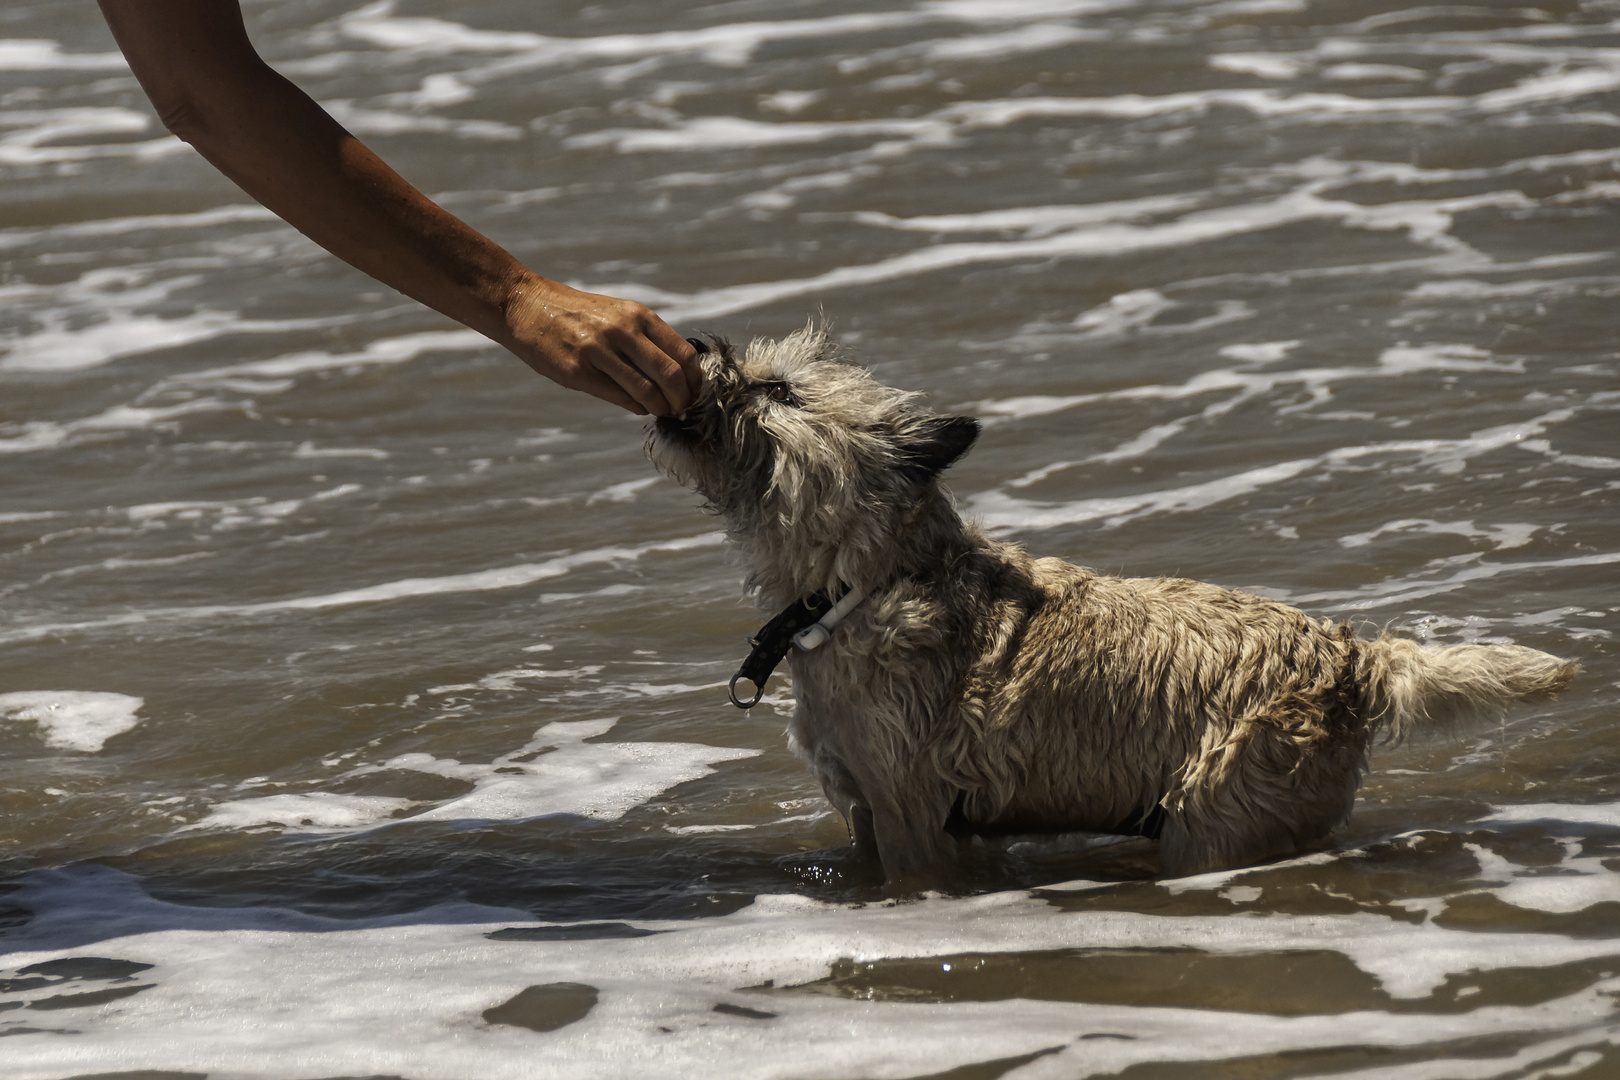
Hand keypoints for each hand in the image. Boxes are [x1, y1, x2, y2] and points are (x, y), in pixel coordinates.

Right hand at [501, 275, 701, 415]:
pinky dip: (636, 407)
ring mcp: (598, 351)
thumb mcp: (618, 314)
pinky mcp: (578, 372)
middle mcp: (622, 330)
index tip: (693, 391)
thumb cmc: (578, 314)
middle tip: (681, 408)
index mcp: (637, 315)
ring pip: (647, 391)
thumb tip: (676, 375)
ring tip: (662, 411)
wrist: (527, 305)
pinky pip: (619, 397)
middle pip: (670, 374)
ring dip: (660, 407)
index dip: (694, 379)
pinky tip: (639, 407)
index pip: (683, 353)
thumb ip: (646, 340)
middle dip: (682, 399)